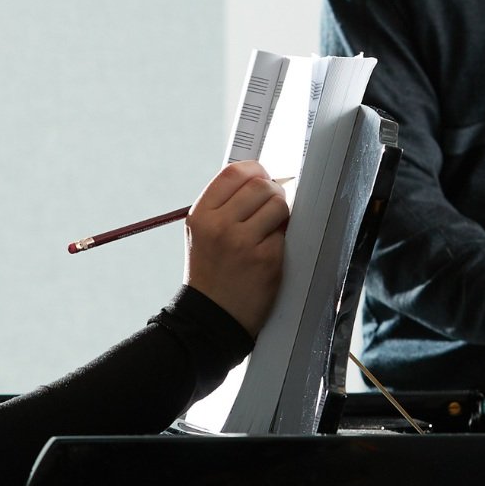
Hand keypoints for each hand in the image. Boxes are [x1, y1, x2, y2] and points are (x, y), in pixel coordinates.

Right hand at [183, 160, 290, 336]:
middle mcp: (219, 225)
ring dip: (280, 213)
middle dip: (272, 192)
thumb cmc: (210, 271)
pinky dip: (280, 238)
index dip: (254, 170)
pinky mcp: (266, 259)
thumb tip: (258, 177)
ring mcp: (243, 243)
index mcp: (201, 215)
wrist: (212, 315)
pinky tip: (268, 250)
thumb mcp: (202, 232)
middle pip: (260, 184)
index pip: (233, 172)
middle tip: (270, 205)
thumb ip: (223, 204)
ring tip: (270, 227)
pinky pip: (284, 232)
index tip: (261, 178)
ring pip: (278, 204)